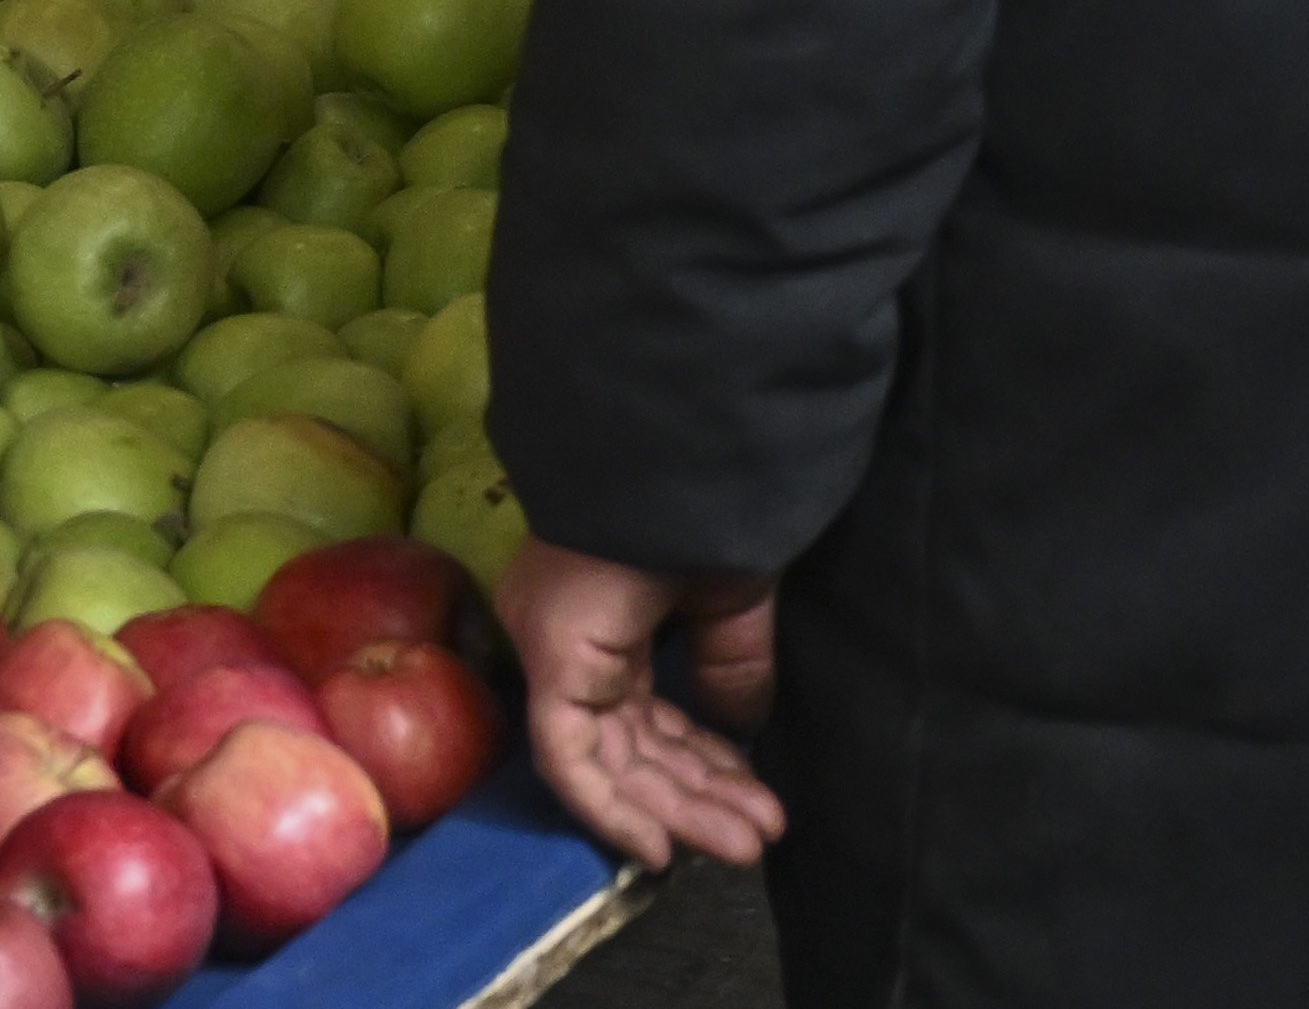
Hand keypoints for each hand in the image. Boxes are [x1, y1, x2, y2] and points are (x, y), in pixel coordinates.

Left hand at [501, 535, 789, 868]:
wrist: (679, 461)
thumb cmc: (704, 510)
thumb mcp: (730, 597)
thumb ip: (730, 665)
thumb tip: (738, 731)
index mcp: (604, 616)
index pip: (647, 712)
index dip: (702, 759)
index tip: (752, 796)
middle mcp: (571, 640)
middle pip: (633, 744)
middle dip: (700, 793)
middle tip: (758, 834)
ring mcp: (554, 653)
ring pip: (611, 761)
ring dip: (679, 808)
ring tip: (748, 843)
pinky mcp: (550, 667)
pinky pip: (570, 761)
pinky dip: (614, 809)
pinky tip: (665, 847)